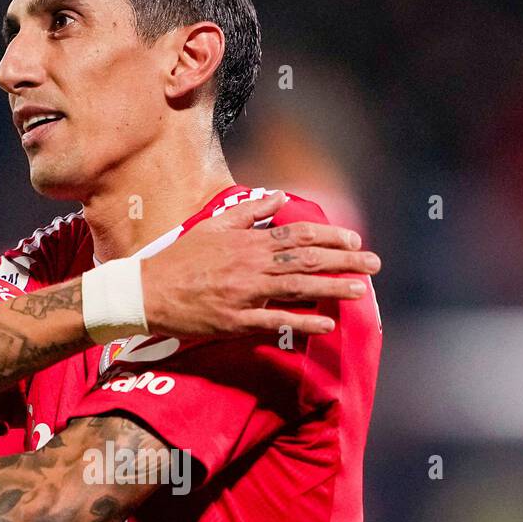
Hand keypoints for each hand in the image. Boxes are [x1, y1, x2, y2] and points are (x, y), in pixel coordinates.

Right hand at [141, 190, 380, 338]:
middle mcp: (251, 264)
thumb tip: (278, 197)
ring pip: (297, 287)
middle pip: (306, 259)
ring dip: (332, 288)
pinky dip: (302, 321)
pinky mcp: (236, 320)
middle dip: (344, 260)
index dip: (330, 236)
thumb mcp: (214, 226)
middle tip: (374, 264)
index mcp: (248, 241)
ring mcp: (245, 293)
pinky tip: (326, 324)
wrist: (147, 291)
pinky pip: (275, 320)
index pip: (298, 234)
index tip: (355, 240)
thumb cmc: (180, 259)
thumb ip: (249, 212)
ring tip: (361, 290)